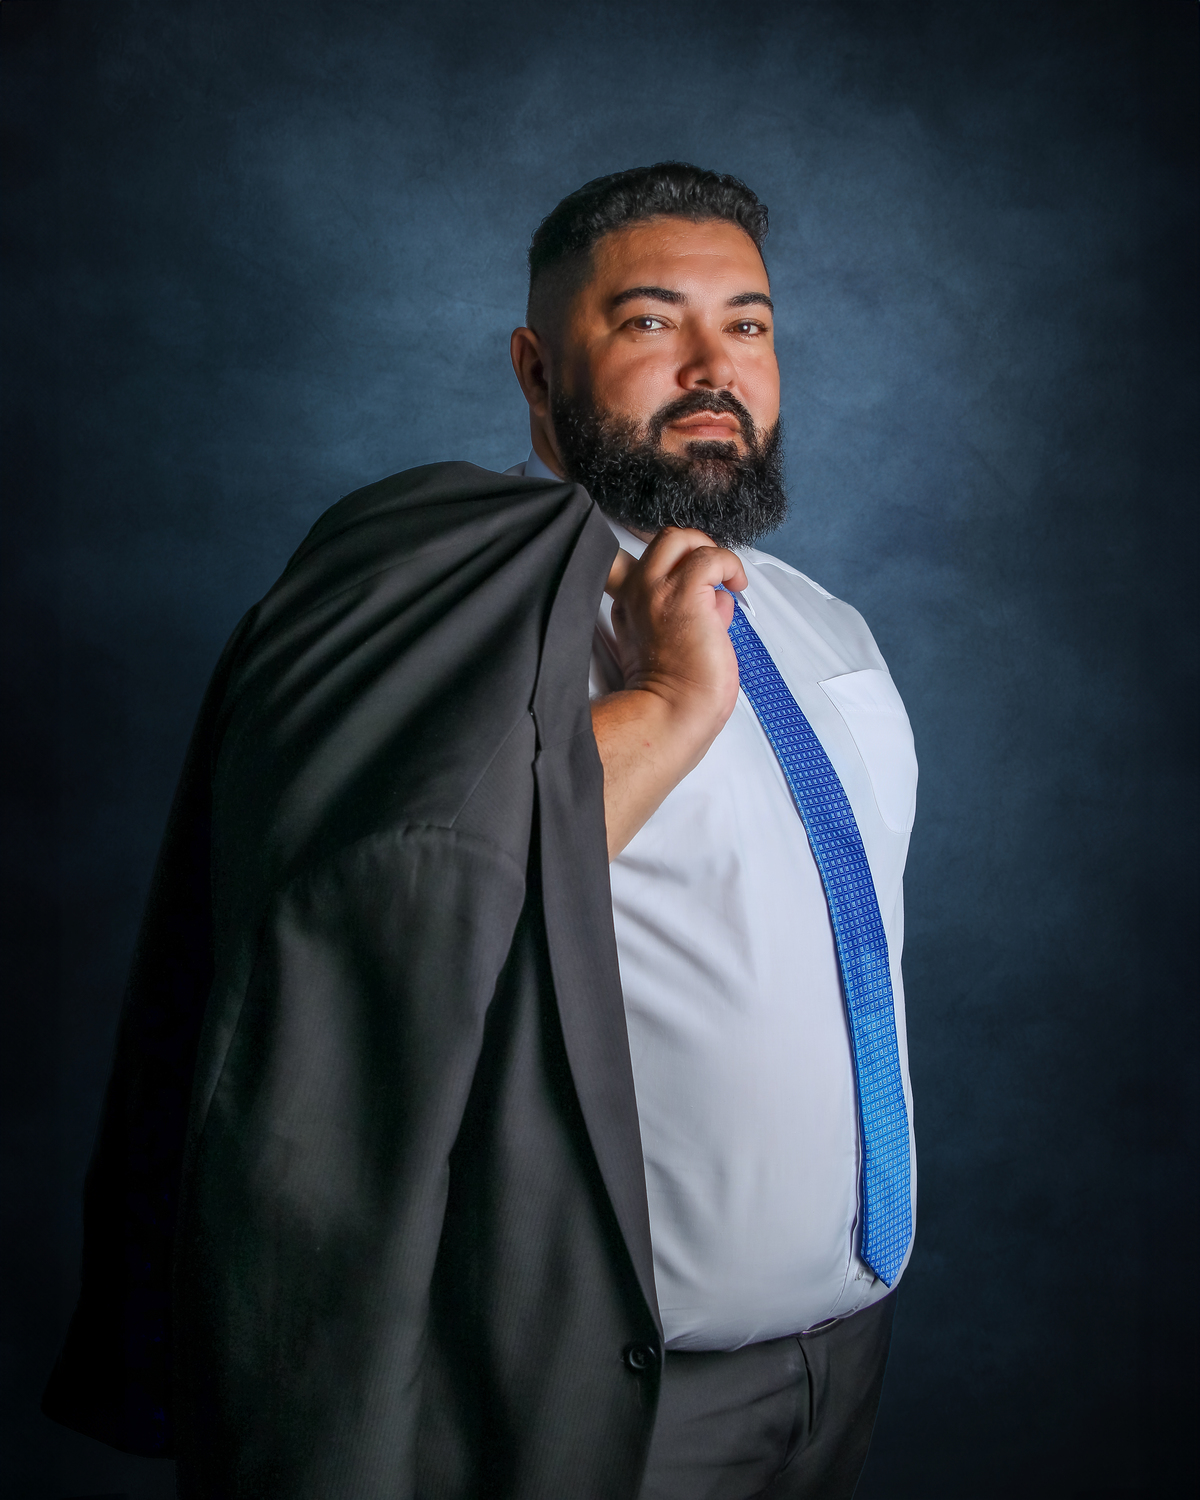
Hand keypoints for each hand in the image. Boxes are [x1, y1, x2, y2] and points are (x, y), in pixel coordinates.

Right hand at [605, 528, 745, 729]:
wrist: (676, 713)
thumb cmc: (679, 692)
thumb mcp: (672, 643)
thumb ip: (690, 613)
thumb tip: (720, 598)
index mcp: (629, 606)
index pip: (628, 560)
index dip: (666, 561)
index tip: (688, 576)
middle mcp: (637, 592)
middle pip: (662, 540)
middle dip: (695, 546)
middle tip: (715, 572)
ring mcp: (657, 590)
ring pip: (680, 538)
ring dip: (711, 550)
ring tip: (728, 577)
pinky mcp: (685, 594)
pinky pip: (709, 557)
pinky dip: (729, 564)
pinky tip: (737, 584)